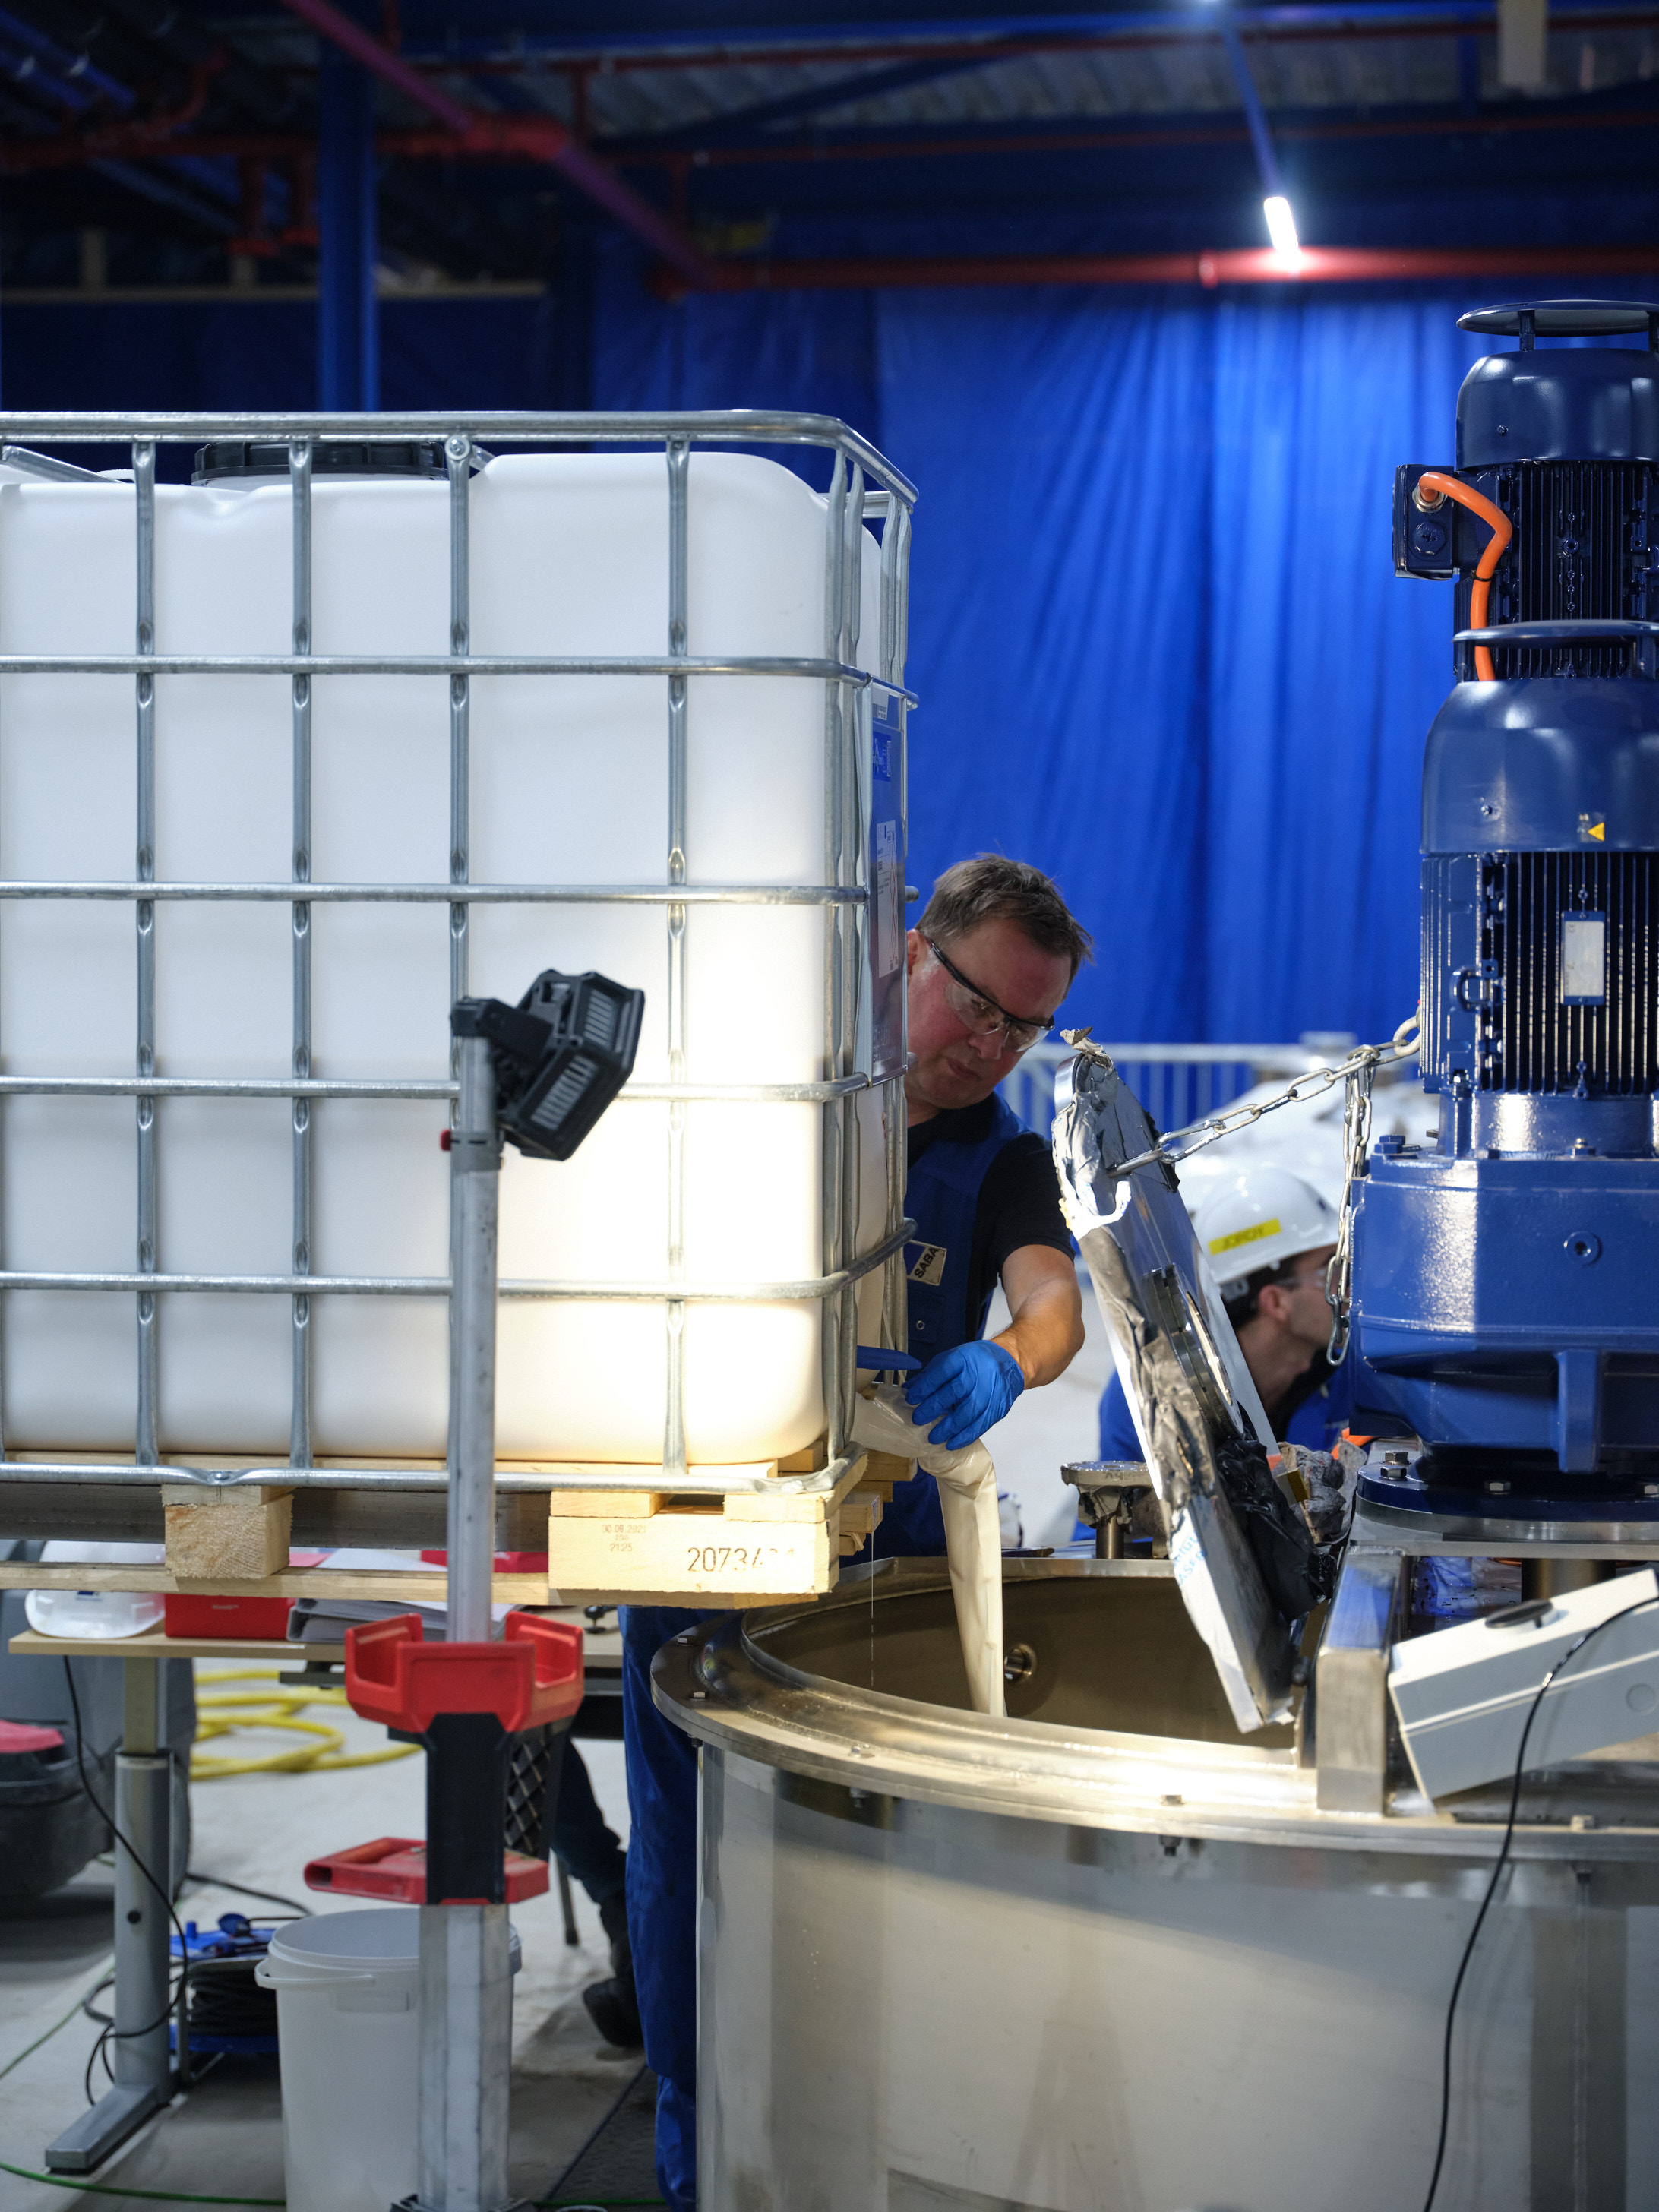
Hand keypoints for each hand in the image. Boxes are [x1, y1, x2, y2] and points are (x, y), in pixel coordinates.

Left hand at [904, 1341, 1023, 1449]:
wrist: (1008, 1361)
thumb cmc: (975, 1361)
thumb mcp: (952, 1358)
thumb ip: (930, 1374)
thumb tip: (909, 1389)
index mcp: (962, 1359)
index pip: (941, 1372)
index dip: (925, 1386)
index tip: (911, 1399)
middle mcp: (977, 1375)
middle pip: (953, 1392)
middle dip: (933, 1408)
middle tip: (918, 1419)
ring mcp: (988, 1393)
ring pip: (968, 1413)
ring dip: (948, 1428)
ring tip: (933, 1437)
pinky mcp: (996, 1408)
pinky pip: (980, 1426)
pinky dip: (965, 1437)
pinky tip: (951, 1443)